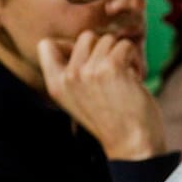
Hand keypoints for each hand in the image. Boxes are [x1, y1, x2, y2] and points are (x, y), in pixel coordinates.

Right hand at [38, 30, 166, 159]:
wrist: (132, 144)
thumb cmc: (112, 122)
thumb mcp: (79, 100)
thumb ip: (73, 74)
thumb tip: (82, 42)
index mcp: (56, 85)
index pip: (46, 45)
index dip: (70, 45)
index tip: (89, 60)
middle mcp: (68, 76)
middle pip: (85, 37)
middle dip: (104, 49)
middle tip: (115, 70)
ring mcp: (89, 71)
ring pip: (108, 40)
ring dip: (122, 55)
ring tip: (127, 78)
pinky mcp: (111, 67)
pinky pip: (125, 45)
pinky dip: (135, 59)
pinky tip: (135, 78)